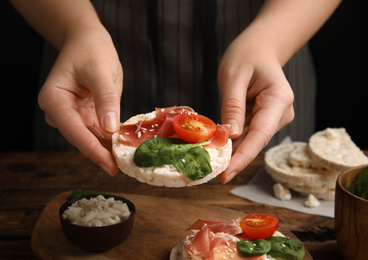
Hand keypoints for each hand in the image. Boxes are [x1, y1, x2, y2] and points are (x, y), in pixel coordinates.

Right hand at [38, 28, 122, 174]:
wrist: (88, 42)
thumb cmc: (90, 50)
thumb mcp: (100, 71)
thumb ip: (105, 99)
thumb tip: (110, 128)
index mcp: (54, 99)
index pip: (73, 130)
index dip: (92, 149)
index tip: (109, 165)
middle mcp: (60, 112)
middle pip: (81, 139)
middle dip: (102, 154)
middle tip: (123, 168)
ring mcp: (74, 116)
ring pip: (91, 139)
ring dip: (109, 150)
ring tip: (128, 162)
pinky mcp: (87, 117)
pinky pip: (100, 132)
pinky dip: (112, 140)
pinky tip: (127, 148)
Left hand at [218, 32, 294, 182]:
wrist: (258, 48)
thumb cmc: (247, 55)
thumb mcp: (234, 76)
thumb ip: (232, 106)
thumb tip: (230, 136)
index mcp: (278, 99)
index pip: (260, 134)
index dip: (243, 157)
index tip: (226, 174)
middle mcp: (280, 113)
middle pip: (255, 141)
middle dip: (233, 157)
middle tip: (209, 172)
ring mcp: (273, 118)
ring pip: (250, 140)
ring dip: (231, 150)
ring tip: (208, 162)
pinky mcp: (262, 119)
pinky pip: (246, 134)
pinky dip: (231, 141)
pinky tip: (215, 148)